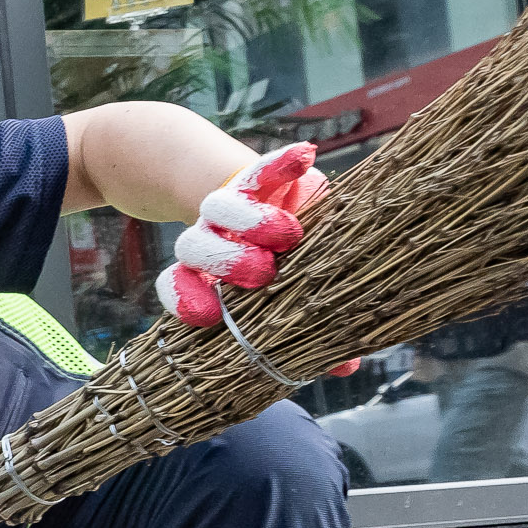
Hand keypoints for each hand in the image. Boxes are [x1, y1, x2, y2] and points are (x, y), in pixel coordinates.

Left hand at [156, 142, 357, 374]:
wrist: (271, 204)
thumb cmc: (286, 267)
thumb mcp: (295, 298)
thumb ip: (311, 330)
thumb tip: (348, 368)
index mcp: (208, 275)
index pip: (179, 286)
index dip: (186, 300)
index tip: (209, 314)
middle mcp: (211, 239)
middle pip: (192, 247)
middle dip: (226, 262)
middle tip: (264, 272)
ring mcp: (232, 207)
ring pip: (217, 209)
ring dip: (251, 221)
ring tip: (289, 232)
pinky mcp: (260, 175)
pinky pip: (265, 165)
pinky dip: (283, 163)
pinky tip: (306, 159)